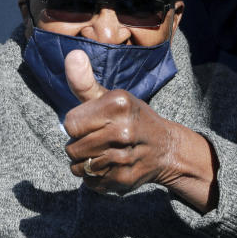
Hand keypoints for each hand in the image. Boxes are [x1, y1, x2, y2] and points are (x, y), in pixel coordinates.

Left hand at [63, 50, 217, 209]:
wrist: (166, 148)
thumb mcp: (112, 96)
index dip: (77, 125)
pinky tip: (108, 166)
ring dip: (84, 162)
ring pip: (79, 167)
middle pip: (73, 148)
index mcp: (119, 104)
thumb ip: (85, 81)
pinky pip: (90, 182)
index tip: (92, 123)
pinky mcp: (125, 180)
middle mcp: (124, 131)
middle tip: (98, 139)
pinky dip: (94, 176)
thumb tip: (72, 54)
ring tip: (101, 153)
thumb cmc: (131, 118)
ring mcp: (125, 158)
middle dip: (79, 144)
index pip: (70, 124)